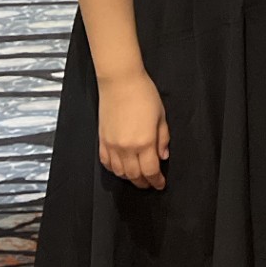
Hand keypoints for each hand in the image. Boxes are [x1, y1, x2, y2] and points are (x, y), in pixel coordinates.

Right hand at [97, 71, 169, 188]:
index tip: (160, 184)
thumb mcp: (161, 116)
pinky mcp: (102, 141)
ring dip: (129, 178)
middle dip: (144, 182)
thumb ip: (163, 139)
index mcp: (145, 142)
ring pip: (120, 173)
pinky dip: (114, 170)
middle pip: (135, 176)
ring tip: (137, 177)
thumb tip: (163, 156)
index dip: (156, 181)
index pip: (150, 171)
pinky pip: (106, 163)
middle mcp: (127, 148)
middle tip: (150, 183)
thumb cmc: (143, 95)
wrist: (120, 82)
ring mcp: (112, 146)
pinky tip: (121, 168)